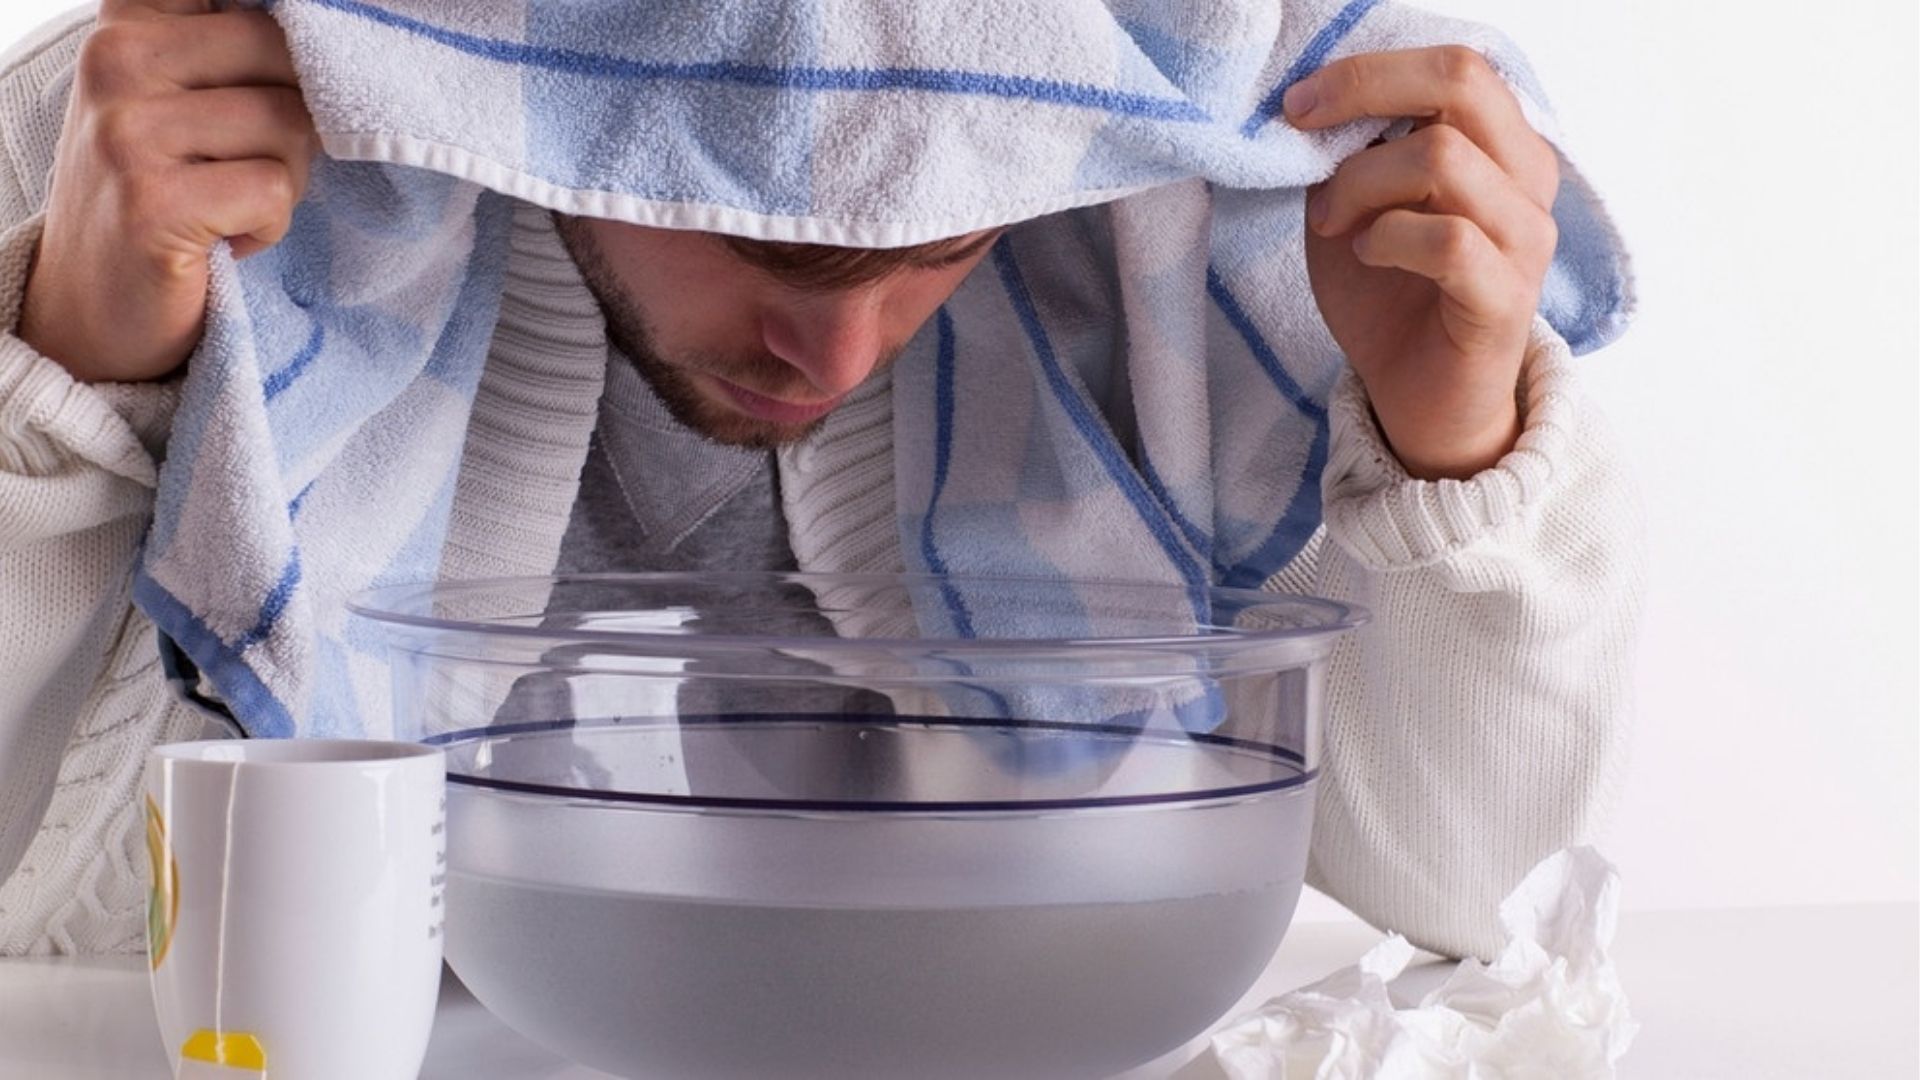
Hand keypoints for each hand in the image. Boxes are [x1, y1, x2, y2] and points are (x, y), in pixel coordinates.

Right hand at [18, 0, 315, 382]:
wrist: (95, 305)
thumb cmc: (159, 192)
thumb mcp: (180, 95)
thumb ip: (231, 44)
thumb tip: (330, 27)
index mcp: (129, 19)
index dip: (287, 30)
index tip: (279, 67)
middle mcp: (116, 58)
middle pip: (283, 50)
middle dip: (298, 117)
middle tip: (251, 163)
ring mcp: (127, 130)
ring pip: (289, 123)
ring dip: (286, 178)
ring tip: (231, 203)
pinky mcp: (152, 202)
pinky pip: (274, 192)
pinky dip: (269, 226)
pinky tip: (225, 239)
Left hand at [1288, 46, 1559, 479]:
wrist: (1417, 399)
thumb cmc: (1388, 296)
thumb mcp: (1353, 208)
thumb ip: (1349, 154)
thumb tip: (1315, 103)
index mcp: (1499, 144)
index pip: (1454, 65)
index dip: (1370, 69)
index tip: (1298, 103)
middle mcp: (1526, 178)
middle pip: (1462, 82)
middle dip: (1366, 92)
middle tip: (1301, 130)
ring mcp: (1525, 237)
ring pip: (1442, 158)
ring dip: (1360, 183)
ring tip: (1330, 222)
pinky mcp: (1507, 298)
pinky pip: (1447, 240)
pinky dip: (1387, 239)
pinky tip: (1366, 256)